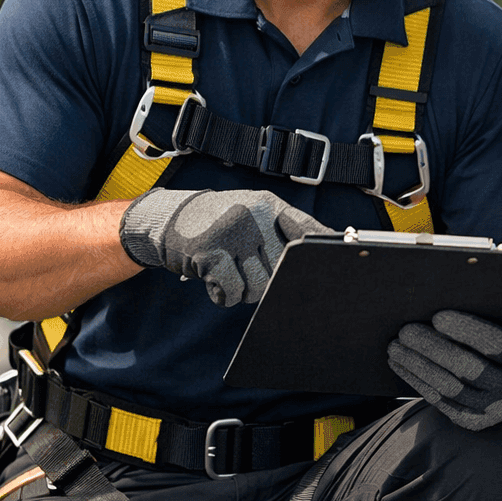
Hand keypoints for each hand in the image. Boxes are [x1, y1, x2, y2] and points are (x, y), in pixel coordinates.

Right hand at [118, 188, 331, 306]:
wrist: (169, 218)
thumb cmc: (220, 221)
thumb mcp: (254, 212)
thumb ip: (285, 228)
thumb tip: (328, 246)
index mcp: (269, 205)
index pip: (307, 230)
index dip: (322, 249)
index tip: (333, 264)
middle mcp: (254, 216)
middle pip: (285, 268)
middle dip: (271, 279)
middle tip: (251, 271)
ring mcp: (233, 233)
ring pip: (260, 285)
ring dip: (246, 289)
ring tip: (231, 272)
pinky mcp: (210, 253)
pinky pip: (233, 293)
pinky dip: (225, 295)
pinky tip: (216, 281)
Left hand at [387, 310, 501, 430]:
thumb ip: (486, 315)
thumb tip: (441, 299)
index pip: (495, 343)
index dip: (466, 330)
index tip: (437, 316)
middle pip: (468, 368)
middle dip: (432, 348)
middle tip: (405, 331)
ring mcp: (493, 409)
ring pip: (450, 388)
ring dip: (417, 367)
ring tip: (395, 348)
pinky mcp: (475, 421)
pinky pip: (442, 402)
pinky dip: (418, 383)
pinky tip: (402, 366)